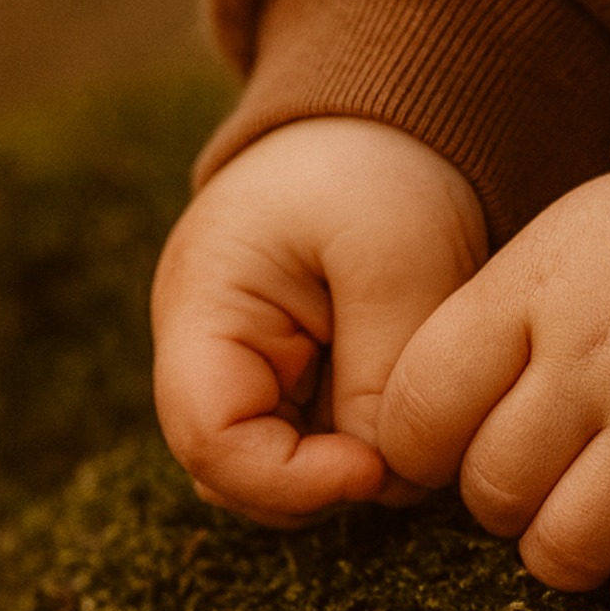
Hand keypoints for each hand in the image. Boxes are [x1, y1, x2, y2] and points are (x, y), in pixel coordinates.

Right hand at [152, 117, 486, 524]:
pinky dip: (352, 453)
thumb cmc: (380, 172)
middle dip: (318, 487)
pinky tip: (400, 419)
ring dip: (338, 474)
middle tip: (404, 460)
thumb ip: (380, 373)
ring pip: (272, 476)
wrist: (383, 123)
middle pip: (234, 475)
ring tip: (407, 429)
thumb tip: (379, 476)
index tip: (374, 470)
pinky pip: (307, 450)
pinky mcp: (284, 383)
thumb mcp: (396, 259)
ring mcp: (242, 372)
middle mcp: (205, 352)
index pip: (210, 440)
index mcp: (203, 308)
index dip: (288, 481)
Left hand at [378, 174, 609, 606]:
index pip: (420, 409)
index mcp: (533, 294)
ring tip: (589, 519)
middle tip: (535, 481)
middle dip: (500, 505)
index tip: (447, 452)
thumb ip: (498, 329)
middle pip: (493, 492)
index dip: (420, 451)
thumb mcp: (563, 243)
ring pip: (568, 551)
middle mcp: (595, 363)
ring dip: (565, 553)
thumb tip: (438, 430)